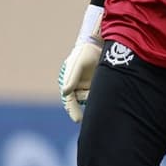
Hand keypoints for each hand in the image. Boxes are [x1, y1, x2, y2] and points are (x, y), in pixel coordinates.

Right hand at [58, 5, 103, 122]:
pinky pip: (98, 94)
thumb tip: (65, 92)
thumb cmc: (85, 53)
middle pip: (80, 101)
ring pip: (90, 98)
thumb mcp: (78, 64)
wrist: (98, 45)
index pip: (69, 100)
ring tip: (97, 79)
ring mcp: (87, 87)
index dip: (73, 111)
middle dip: (85, 103)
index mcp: (69, 83)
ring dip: (93, 94)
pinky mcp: (97, 86)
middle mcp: (77, 87)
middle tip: (89, 107)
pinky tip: (101, 81)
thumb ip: (72, 78)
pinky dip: (100, 93)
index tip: (78, 120)